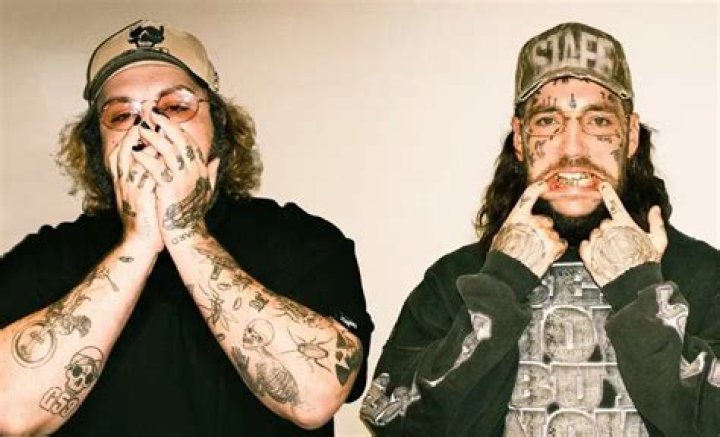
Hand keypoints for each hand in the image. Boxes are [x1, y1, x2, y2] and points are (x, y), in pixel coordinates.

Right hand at [106, 125, 163, 252]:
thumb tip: (162, 155)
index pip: (124, 148)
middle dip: (137, 128)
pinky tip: (161, 154)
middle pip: (125, 148)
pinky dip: (151, 165)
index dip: (133, 130)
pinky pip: (143, 178)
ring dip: (143, 143)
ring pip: (132, 160)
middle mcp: (124, 181)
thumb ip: (152, 172)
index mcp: (125, 178)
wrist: (141, 243)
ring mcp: (129, 190)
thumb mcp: (148, 191)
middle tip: (148, 111)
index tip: (147, 114)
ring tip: (154, 126)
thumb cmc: (148, 216)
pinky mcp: (139, 200)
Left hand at [132, 113, 219, 244]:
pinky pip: (155, 168)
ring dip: (153, 137)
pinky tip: (134, 151)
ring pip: (167, 150)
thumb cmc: (193, 213)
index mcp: (200, 169)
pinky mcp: (169, 188)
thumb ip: (211, 172)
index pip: (188, 141)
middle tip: (150, 111)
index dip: (175, 127)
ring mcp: (182, 179)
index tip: (163, 117)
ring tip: (140, 128)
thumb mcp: (206, 190)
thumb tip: (217, 159)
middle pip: (179, 140)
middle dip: (164, 124)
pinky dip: (145, 158)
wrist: (187, 234)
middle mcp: (194, 171)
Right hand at [490, 181, 566, 276]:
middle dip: (543, 231)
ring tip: (536, 253)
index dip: (539, 187)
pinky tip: (545, 256)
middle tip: (534, 243)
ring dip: (548, 243)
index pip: (530, 195)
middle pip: (546, 221)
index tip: (545, 184)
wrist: (507, 273)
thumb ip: (514, 226)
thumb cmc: (501, 257)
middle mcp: (532, 221)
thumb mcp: (501, 234)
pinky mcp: (554, 245)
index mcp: (517, 217)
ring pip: (554, 234)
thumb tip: (516, 226)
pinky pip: (561, 244)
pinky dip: (555, 251)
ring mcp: (545, 233)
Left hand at [579, 182, 666, 286]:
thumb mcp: (658, 241)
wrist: (634, 283)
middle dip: (610, 231)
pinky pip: (585, 245)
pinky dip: (590, 249)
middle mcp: (608, 229)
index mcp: (624, 224)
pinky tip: (600, 255)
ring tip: (612, 253)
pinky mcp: (588, 253)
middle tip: (620, 244)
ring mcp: (597, 241)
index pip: (614, 204)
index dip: (608, 193)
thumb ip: (656, 223)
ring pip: (595, 234)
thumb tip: (655, 209)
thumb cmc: (646, 262)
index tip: (602, 185)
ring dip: (601, 241)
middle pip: (605, 224)